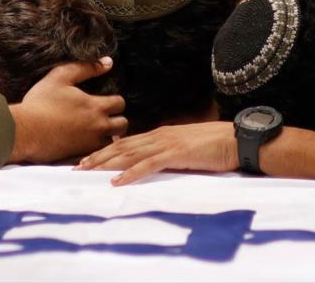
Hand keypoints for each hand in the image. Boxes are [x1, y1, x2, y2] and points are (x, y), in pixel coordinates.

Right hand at [8, 57, 126, 163]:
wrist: (25, 130)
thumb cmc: (41, 102)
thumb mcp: (61, 76)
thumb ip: (86, 67)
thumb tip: (108, 62)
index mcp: (96, 107)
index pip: (120, 103)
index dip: (115, 101)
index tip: (105, 101)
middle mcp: (98, 127)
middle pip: (123, 125)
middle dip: (117, 120)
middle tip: (105, 117)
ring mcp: (90, 143)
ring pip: (111, 142)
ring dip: (107, 136)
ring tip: (96, 131)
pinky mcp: (80, 156)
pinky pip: (98, 154)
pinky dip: (95, 148)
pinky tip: (84, 142)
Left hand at [75, 121, 237, 184]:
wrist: (236, 140)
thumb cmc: (214, 145)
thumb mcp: (185, 148)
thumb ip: (167, 152)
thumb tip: (153, 161)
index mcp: (161, 133)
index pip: (127, 142)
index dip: (106, 150)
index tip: (88, 159)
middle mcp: (159, 135)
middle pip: (122, 146)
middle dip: (98, 156)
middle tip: (78, 166)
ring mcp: (167, 144)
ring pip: (129, 153)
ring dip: (107, 163)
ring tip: (88, 171)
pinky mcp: (176, 154)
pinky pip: (148, 164)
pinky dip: (131, 173)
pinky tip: (117, 181)